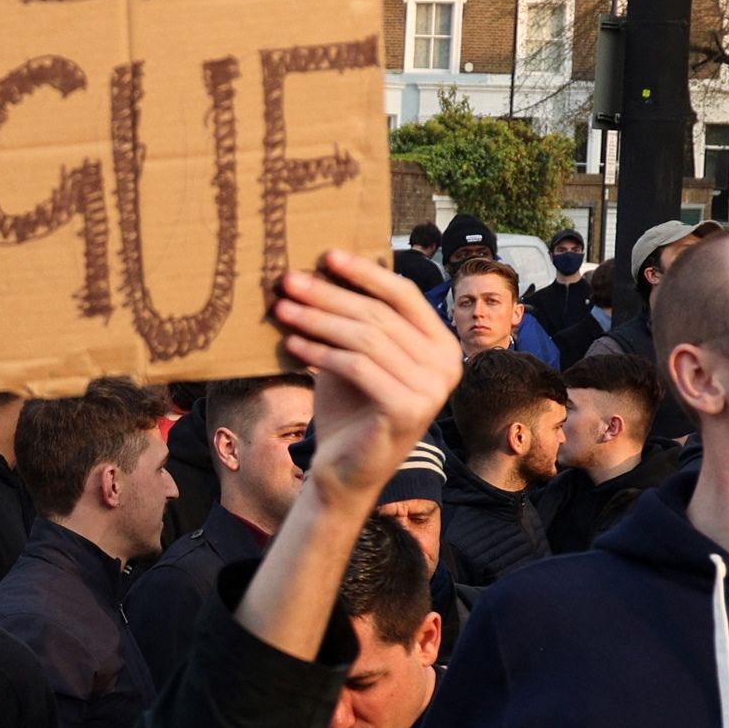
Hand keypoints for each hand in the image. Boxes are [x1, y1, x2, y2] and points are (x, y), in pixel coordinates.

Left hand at [269, 248, 462, 504]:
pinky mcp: (408, 410)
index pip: (404, 295)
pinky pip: (357, 367)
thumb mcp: (354, 356)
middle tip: (288, 280)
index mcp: (441, 345)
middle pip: (379, 315)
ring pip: (366, 338)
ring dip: (318, 319)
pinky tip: (291, 343)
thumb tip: (322, 268)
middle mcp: (447, 365)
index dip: (365, 273)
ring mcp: (432, 390)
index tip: (326, 255)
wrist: (345, 472)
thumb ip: (353, 321)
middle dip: (329, 294)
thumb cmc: (349, 410)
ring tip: (281, 308)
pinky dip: (320, 352)